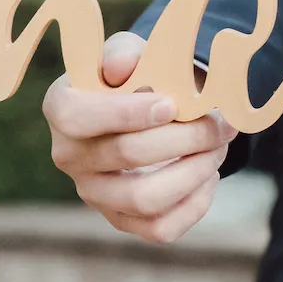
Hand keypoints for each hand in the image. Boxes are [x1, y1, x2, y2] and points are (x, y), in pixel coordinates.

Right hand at [43, 31, 235, 243]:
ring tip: (218, 147)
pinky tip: (207, 175)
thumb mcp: (133, 53)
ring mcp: (93, 194)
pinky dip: (195, 203)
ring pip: (145, 198)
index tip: (172, 105)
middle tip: (219, 123)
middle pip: (127, 154)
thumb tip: (121, 67)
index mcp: (62, 109)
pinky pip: (160, 228)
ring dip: (195, 171)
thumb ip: (125, 52)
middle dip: (185, 137)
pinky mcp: (121, 220)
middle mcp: (69, 156)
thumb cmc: (139, 76)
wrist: (149, 110)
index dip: (126, 113)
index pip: (78, 118)